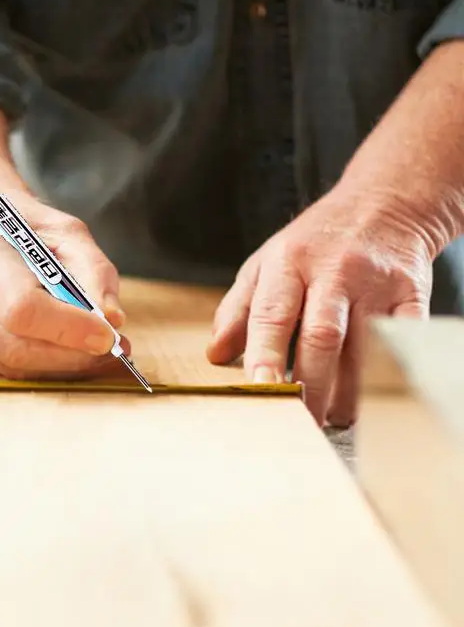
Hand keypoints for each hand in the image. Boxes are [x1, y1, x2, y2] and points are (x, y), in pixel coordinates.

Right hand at [0, 195, 128, 379]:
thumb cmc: (22, 227)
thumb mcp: (66, 232)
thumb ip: (94, 271)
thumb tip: (112, 320)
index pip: (22, 308)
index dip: (69, 328)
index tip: (108, 334)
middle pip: (17, 347)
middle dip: (72, 356)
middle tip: (112, 351)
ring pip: (13, 366)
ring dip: (63, 367)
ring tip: (98, 352)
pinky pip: (6, 371)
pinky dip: (43, 368)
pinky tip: (67, 352)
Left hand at [206, 184, 434, 426]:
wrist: (383, 204)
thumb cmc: (313, 244)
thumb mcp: (265, 265)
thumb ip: (238, 309)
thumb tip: (215, 355)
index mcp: (287, 264)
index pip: (273, 315)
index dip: (266, 355)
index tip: (260, 390)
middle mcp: (333, 271)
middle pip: (322, 337)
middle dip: (310, 387)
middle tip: (298, 423)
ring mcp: (375, 283)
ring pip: (363, 347)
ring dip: (348, 392)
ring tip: (331, 418)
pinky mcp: (412, 293)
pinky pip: (402, 341)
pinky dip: (388, 373)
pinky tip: (372, 398)